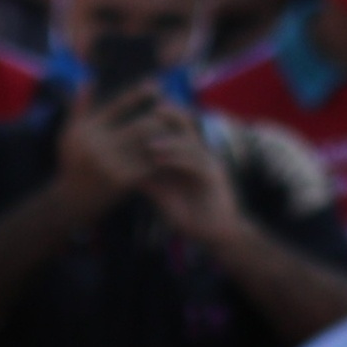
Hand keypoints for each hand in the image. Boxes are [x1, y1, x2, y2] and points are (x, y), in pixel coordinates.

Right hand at [57, 85, 164, 216]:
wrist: (71, 202)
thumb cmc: (73, 163)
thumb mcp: (69, 134)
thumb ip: (79, 108)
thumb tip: (89, 80)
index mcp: (87, 130)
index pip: (119, 105)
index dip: (139, 93)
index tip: (157, 86)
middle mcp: (98, 146)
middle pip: (141, 127)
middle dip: (159, 120)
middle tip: (174, 113)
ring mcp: (111, 166)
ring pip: (149, 147)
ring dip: (165, 139)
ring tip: (177, 131)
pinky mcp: (122, 181)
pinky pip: (149, 165)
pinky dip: (162, 158)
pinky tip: (172, 152)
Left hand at [131, 106, 239, 242]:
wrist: (217, 235)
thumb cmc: (192, 218)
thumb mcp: (166, 199)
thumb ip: (152, 185)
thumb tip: (130, 176)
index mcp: (189, 158)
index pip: (177, 130)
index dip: (162, 119)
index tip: (139, 116)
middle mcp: (200, 156)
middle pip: (186, 128)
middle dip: (170, 117)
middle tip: (148, 111)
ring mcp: (209, 165)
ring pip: (189, 145)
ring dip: (169, 143)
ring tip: (148, 144)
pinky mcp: (214, 177)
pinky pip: (195, 163)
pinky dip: (176, 160)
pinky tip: (158, 159)